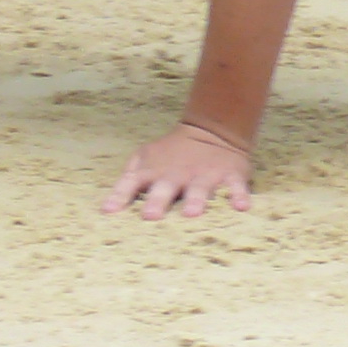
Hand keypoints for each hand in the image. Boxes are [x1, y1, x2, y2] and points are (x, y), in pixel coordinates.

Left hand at [103, 122, 253, 219]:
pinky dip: (238, 195)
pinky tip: (241, 206)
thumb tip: (107, 210)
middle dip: (158, 201)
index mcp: (153, 171)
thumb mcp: (145, 158)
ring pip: (199, 189)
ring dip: (196, 201)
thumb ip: (128, 181)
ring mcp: (205, 174)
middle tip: (151, 216)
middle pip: (165, 188)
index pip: (131, 183)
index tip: (109, 212)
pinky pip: (235, 186)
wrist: (213, 130)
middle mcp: (177, 174)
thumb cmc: (172, 153)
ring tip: (193, 214)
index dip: (119, 196)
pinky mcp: (230, 174)